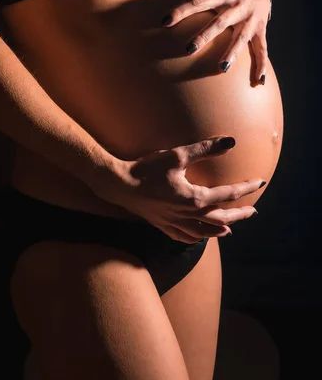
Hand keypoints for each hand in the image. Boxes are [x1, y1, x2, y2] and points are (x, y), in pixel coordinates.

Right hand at [91, 136, 264, 243]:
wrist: (119, 184)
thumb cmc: (147, 168)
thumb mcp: (177, 155)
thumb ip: (205, 149)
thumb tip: (231, 142)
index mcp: (194, 198)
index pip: (228, 194)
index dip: (246, 187)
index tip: (259, 181)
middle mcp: (187, 215)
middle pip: (221, 219)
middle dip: (239, 214)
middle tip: (253, 211)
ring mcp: (175, 223)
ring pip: (204, 233)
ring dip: (220, 229)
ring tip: (230, 226)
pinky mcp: (163, 226)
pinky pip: (186, 237)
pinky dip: (198, 237)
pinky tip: (200, 235)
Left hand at [163, 0, 272, 85]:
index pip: (200, 1)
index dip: (183, 11)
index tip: (165, 22)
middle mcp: (237, 6)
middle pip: (219, 22)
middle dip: (205, 36)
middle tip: (188, 50)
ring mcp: (250, 20)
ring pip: (241, 38)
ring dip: (232, 52)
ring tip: (222, 68)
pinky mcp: (260, 31)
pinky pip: (262, 49)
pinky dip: (262, 64)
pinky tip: (258, 81)